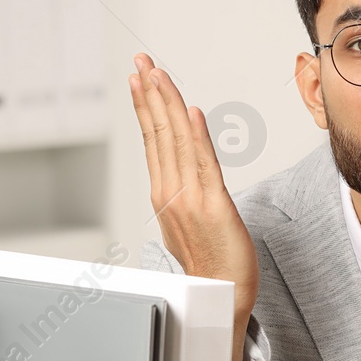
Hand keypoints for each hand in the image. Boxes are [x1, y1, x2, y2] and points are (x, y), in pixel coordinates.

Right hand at [129, 53, 258, 360]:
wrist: (220, 300)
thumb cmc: (210, 266)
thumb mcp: (190, 221)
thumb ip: (184, 191)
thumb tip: (181, 169)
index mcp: (165, 193)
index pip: (154, 138)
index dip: (147, 104)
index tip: (140, 76)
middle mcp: (171, 192)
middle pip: (159, 132)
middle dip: (150, 92)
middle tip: (141, 60)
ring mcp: (189, 199)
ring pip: (175, 141)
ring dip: (166, 102)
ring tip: (156, 72)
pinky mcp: (212, 207)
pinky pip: (202, 165)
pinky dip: (195, 136)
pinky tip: (190, 112)